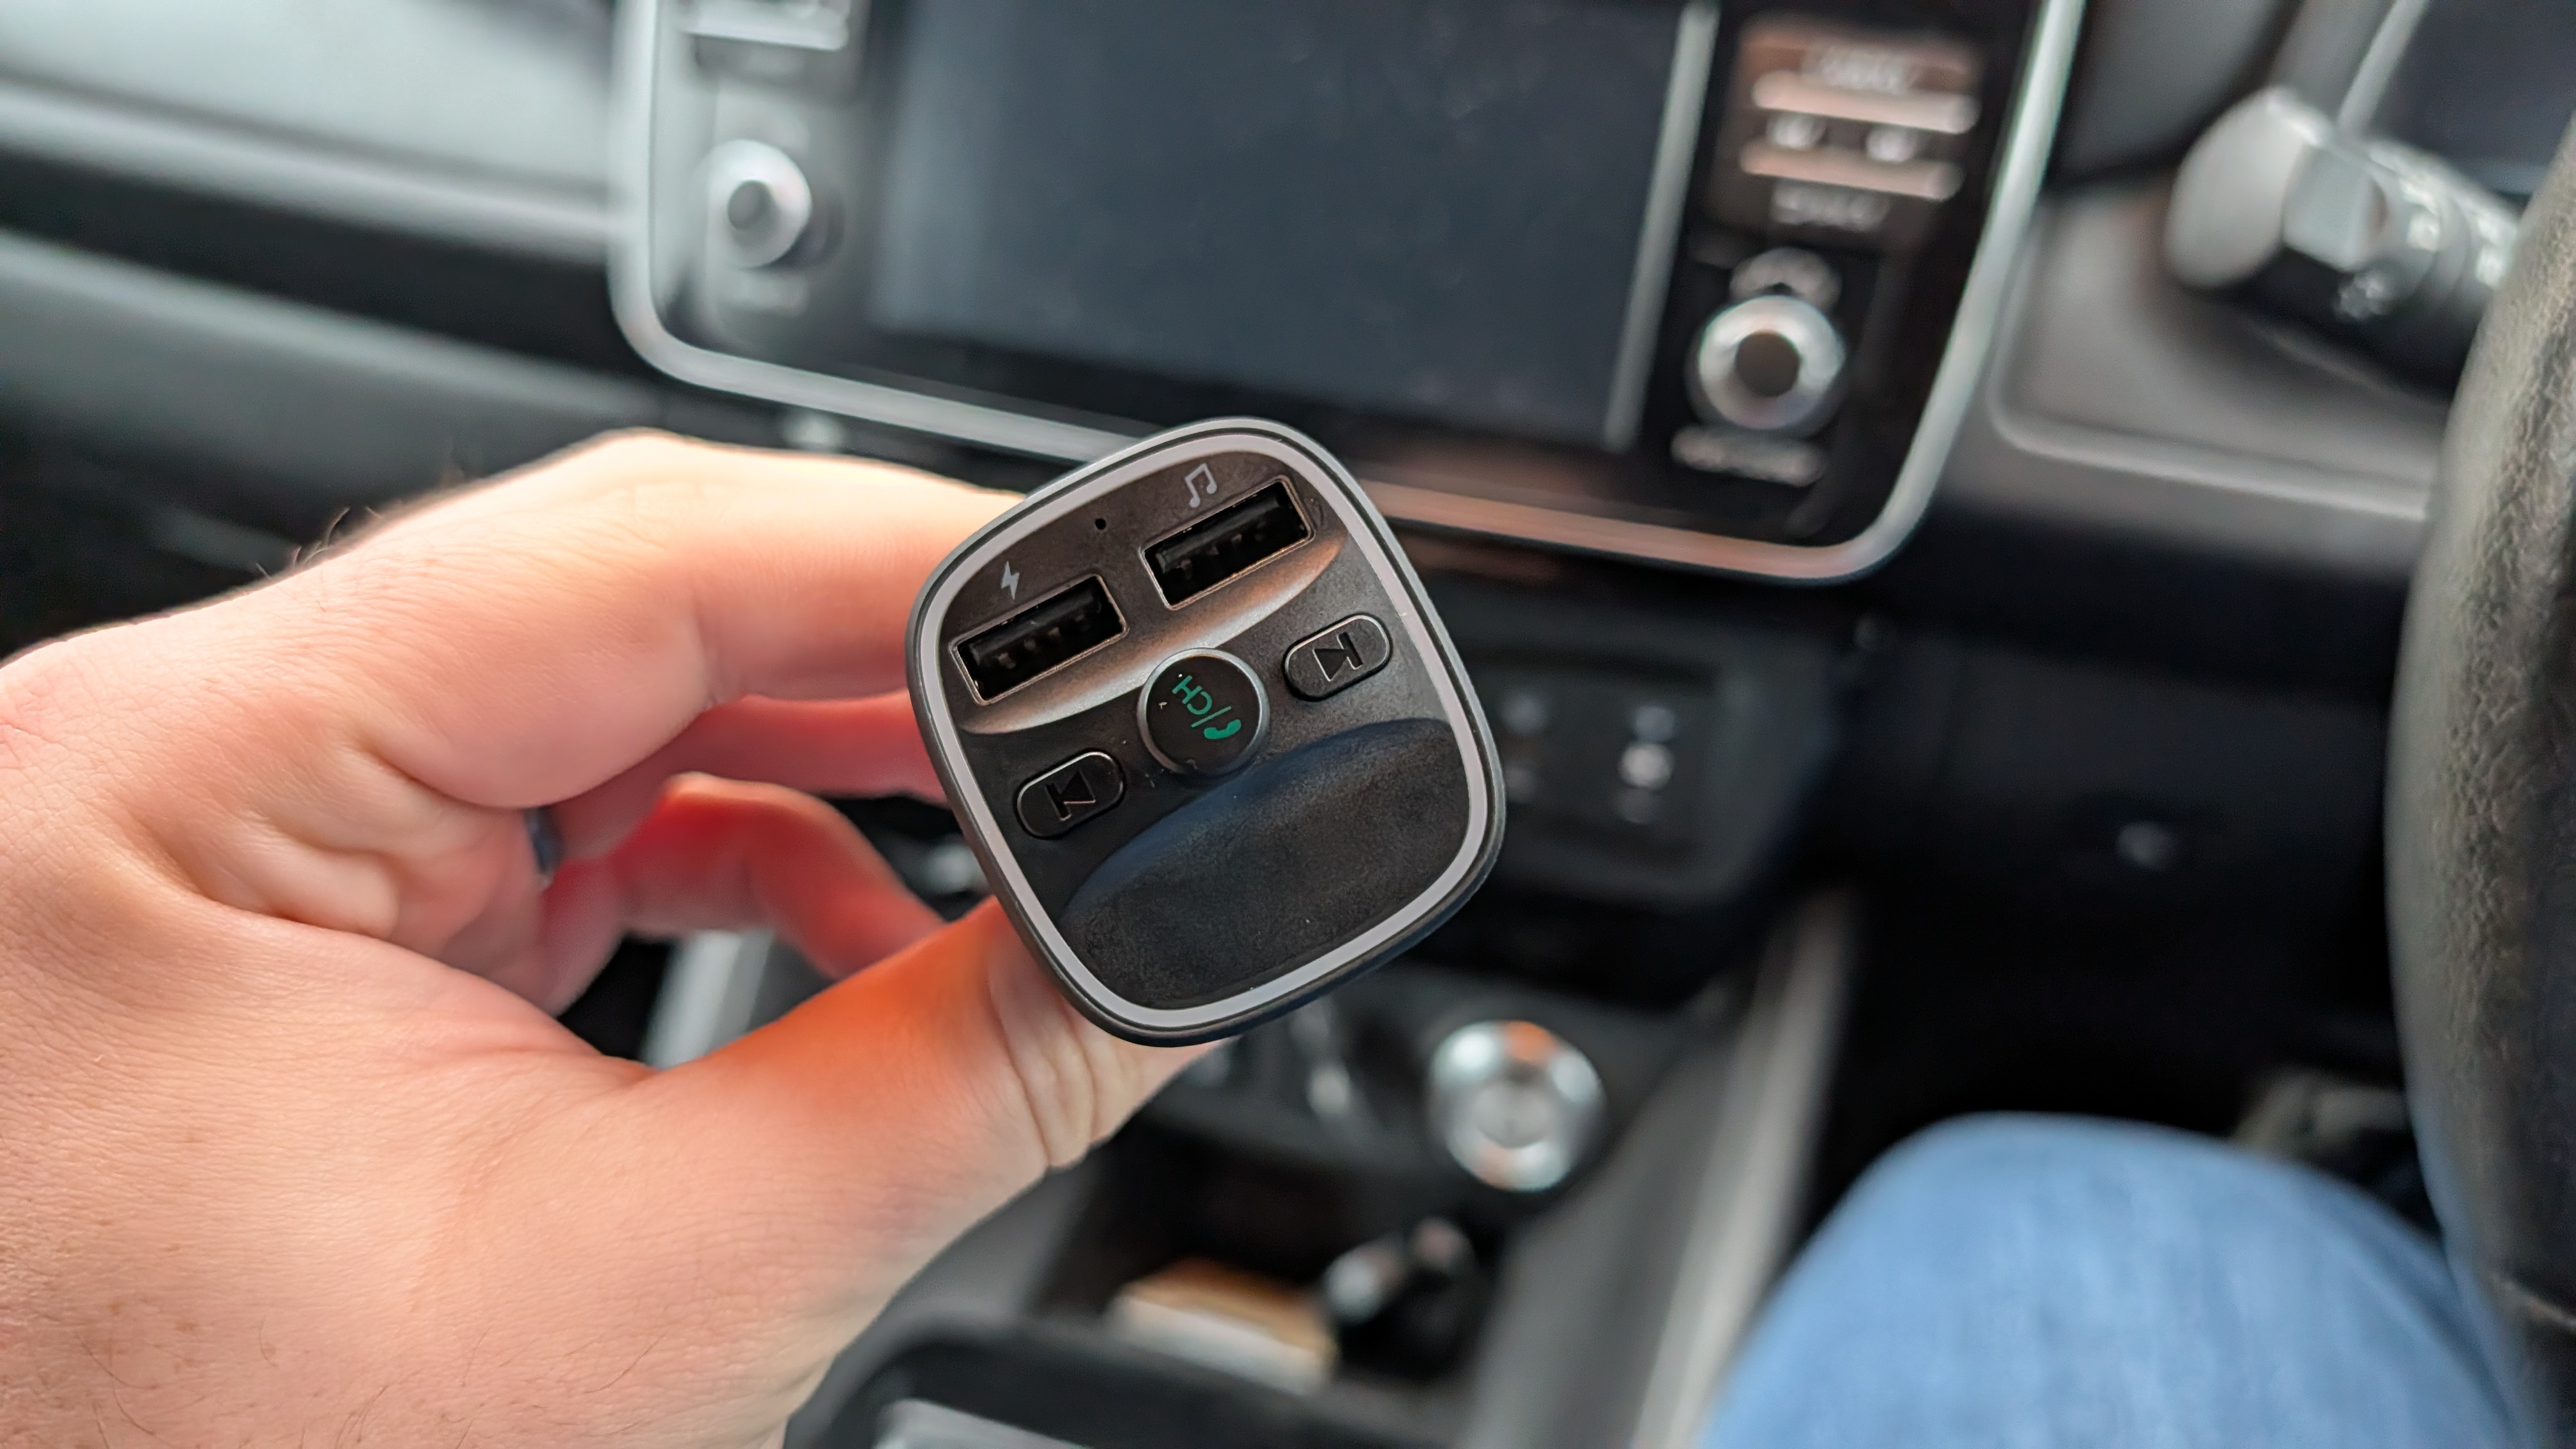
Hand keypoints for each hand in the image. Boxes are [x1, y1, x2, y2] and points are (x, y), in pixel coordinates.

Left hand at [0, 434, 1200, 1445]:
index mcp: (187, 778)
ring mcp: (234, 837)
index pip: (625, 552)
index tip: (1096, 606)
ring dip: (820, 755)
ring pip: (601, 690)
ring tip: (998, 829)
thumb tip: (1142, 942)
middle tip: (1084, 704)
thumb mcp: (662, 1280)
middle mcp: (179, 761)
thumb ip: (954, 1078)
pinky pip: (555, 808)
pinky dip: (730, 853)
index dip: (904, 554)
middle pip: (618, 592)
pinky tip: (855, 942)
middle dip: (880, 651)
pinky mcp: (303, 919)